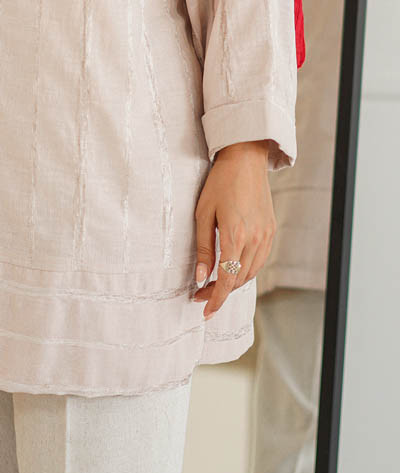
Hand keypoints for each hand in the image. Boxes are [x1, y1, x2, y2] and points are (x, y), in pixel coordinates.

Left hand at [192, 140, 276, 317]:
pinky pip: (259, 261)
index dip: (215, 299)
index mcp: (235, 236)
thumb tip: (200, 277)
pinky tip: (230, 270)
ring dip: (232, 283)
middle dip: (219, 292)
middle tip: (200, 296)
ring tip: (212, 286)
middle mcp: (255, 239)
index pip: (226, 279)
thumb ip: (203, 248)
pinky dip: (244, 271)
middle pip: (238, 279)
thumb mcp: (202, 215)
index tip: (205, 311)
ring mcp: (266, 235)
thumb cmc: (219, 184)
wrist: (245, 161)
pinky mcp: (271, 231)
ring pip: (250, 273)